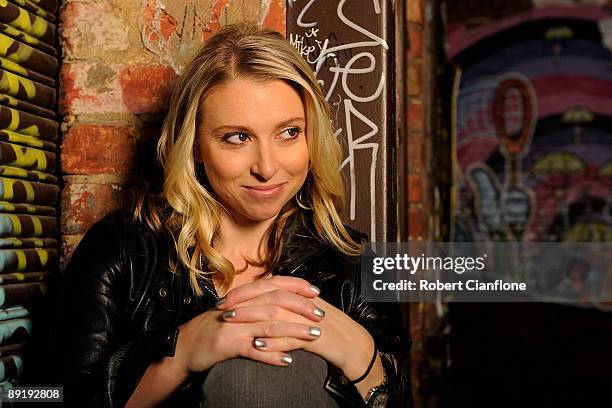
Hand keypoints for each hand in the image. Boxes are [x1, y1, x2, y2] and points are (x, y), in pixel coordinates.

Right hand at [174, 276, 322, 373]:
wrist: (183, 346)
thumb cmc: (211, 329)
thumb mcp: (234, 311)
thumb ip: (255, 304)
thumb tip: (282, 299)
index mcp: (243, 298)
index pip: (273, 284)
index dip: (296, 286)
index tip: (315, 291)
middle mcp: (240, 308)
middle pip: (275, 302)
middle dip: (301, 308)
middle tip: (321, 315)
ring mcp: (233, 326)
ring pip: (269, 325)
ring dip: (294, 331)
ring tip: (313, 336)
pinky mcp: (226, 345)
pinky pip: (253, 350)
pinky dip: (272, 355)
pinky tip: (287, 360)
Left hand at [217, 278, 375, 381]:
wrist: (353, 344)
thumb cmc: (328, 330)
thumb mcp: (305, 312)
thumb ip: (286, 304)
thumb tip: (261, 300)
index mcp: (300, 295)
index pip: (268, 286)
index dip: (245, 291)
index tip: (225, 298)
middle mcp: (303, 302)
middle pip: (268, 296)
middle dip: (242, 302)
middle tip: (222, 309)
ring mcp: (309, 319)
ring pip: (276, 315)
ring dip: (251, 319)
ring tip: (232, 323)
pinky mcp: (315, 338)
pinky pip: (290, 338)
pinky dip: (272, 342)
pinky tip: (256, 346)